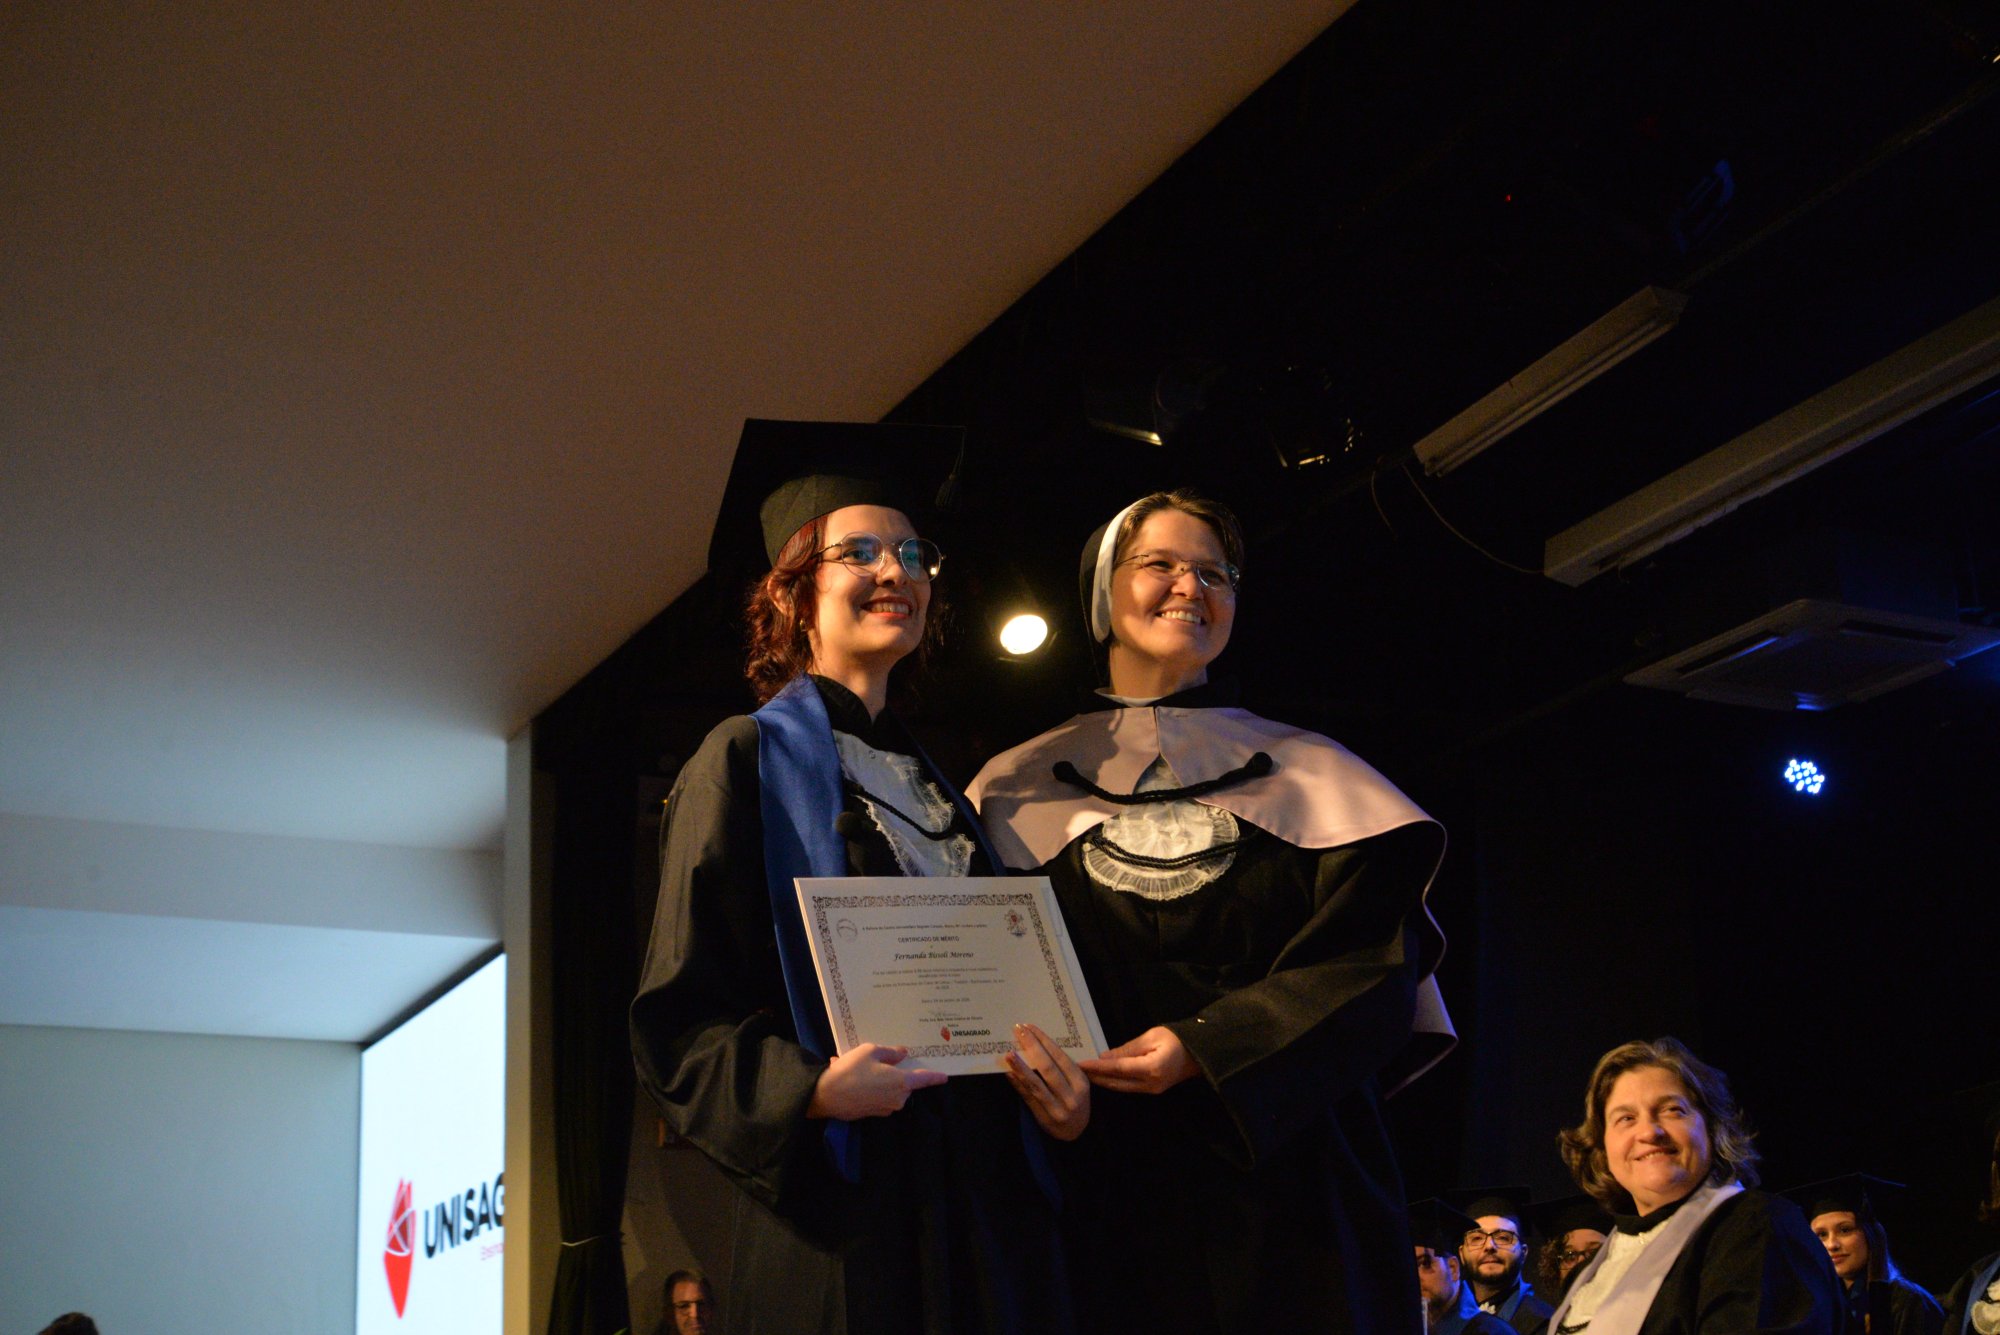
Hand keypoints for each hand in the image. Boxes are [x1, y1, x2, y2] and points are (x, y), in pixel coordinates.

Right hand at [806, 1043, 946, 1119]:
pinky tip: (850, 1078)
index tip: (944, 1077)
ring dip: (876, 1079)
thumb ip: (890, 1052)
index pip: (923, 1079)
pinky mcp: (873, 1114)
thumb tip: (903, 1054)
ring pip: (887, 1089)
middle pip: (902, 1083)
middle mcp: (897, 1099)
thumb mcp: (870, 1051)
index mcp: (901, 1083)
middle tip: (870, 1061)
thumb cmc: (851, 1070)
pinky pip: (876, 1097)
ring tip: (854, 1068)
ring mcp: (885, 1108)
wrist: (826, 1095)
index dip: (935, 1077)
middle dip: (889, 1072)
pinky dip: (867, 1088)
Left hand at [999, 1022, 1089, 1140]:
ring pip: (1036, 1084)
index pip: (1060, 1057)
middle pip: (1048, 1068)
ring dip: (1021, 1067)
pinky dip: (1018, 1084)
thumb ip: (1063, 1069)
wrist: (1076, 1133)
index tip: (1030, 1028)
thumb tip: (1037, 1045)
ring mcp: (1058, 1108)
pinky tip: (1009, 1073)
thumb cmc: (1075, 1101)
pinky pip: (1029, 1098)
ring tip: (1008, 1053)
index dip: (1044, 1041)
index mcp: (1081, 1082)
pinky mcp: (1045, 1118)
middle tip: (1018, 1031)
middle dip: (1032, 1047)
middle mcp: (1071, 1095)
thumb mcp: (1077, 1085)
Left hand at [1078, 1025, 1198, 1094]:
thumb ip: (1127, 1049)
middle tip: (1076, 1071)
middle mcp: (1150, 1084)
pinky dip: (1115, 1083)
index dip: (1098, 1067)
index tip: (1081, 1064)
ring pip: (1122, 1088)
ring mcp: (1152, 1090)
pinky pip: (1129, 1088)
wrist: (1198, 1053)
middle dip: (1096, 1077)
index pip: (1117, 1069)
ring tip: (1086, 1075)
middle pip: (1117, 1083)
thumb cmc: (1176, 1039)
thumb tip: (1104, 1057)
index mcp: (1151, 1068)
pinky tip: (1103, 1078)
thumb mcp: (1151, 1037)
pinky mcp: (1153, 1091)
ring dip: (1103, 1082)